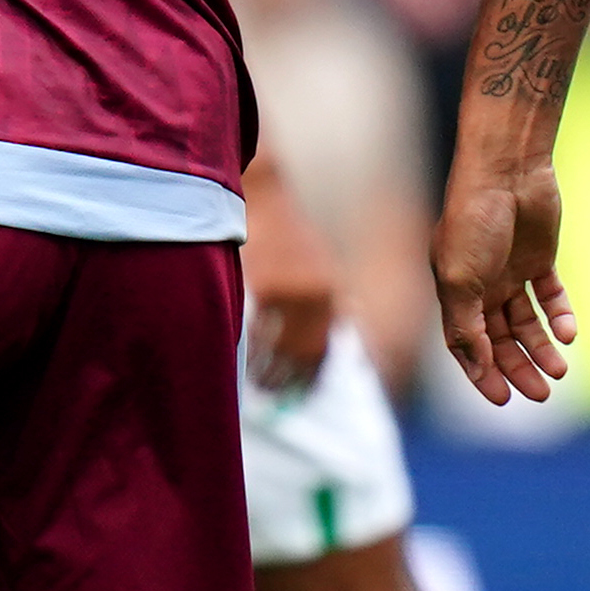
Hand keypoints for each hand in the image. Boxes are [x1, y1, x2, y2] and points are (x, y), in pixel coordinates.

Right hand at [241, 162, 339, 392]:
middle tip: (273, 394)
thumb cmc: (286, 233)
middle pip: (301, 353)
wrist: (261, 196)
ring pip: (276, 346)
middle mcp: (314, 295)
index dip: (309, 374)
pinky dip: (249, 348)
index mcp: (330, 293)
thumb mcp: (318, 265)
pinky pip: (255, 328)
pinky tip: (241, 356)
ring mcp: (288, 291)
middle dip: (286, 378)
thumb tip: (347, 323)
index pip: (322, 348)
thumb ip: (330, 299)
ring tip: (255, 381)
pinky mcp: (262, 285)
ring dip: (265, 369)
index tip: (298, 391)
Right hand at [432, 154, 576, 404]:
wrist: (508, 170)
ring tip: (560, 371)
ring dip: (542, 349)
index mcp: (454, 289)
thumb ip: (465, 323)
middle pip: (499, 338)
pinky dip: (559, 316)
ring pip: (526, 323)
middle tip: (542, 394)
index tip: (503, 401)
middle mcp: (480, 284)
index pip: (465, 342)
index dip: (482, 372)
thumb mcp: (459, 277)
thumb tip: (475, 363)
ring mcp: (510, 271)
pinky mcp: (539, 259)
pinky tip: (567, 332)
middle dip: (518, 368)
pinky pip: (550, 297)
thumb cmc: (473, 218)